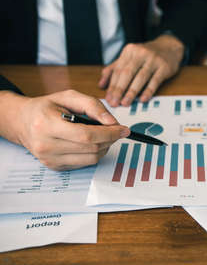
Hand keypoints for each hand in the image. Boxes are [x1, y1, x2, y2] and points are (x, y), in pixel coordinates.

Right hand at [0, 90, 129, 170]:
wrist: (23, 121)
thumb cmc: (48, 107)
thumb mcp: (69, 96)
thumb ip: (93, 106)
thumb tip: (112, 122)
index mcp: (46, 124)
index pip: (86, 135)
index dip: (109, 133)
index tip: (124, 129)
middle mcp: (46, 145)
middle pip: (91, 148)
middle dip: (110, 139)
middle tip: (117, 130)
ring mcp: (49, 159)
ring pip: (91, 158)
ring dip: (105, 147)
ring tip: (104, 135)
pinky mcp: (54, 167)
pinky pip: (84, 163)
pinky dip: (94, 153)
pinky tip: (91, 142)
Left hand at [99, 34, 184, 106]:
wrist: (169, 46)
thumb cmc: (147, 55)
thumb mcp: (130, 57)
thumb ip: (114, 69)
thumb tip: (101, 84)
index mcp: (129, 51)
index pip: (118, 70)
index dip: (112, 85)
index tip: (108, 98)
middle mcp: (140, 53)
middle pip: (127, 73)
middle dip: (119, 90)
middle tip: (114, 103)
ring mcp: (153, 60)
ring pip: (140, 77)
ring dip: (131, 92)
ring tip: (125, 103)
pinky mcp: (164, 67)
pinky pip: (155, 81)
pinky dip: (148, 91)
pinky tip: (143, 99)